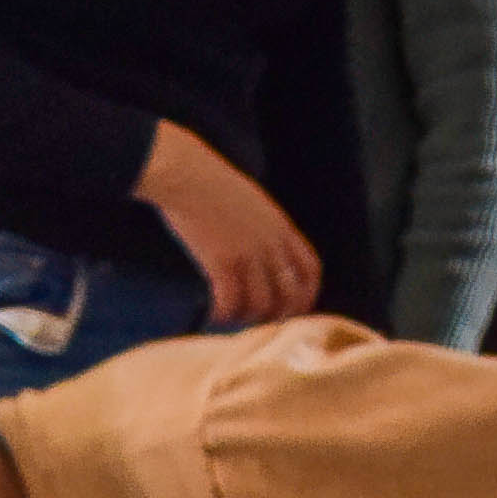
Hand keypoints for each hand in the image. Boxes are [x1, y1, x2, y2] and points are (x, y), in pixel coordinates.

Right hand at [136, 126, 320, 327]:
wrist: (186, 174)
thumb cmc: (210, 183)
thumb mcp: (251, 200)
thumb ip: (262, 223)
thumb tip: (257, 241)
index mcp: (280, 226)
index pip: (309, 268)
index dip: (306, 294)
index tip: (292, 307)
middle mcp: (270, 243)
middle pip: (289, 294)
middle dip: (277, 315)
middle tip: (258, 323)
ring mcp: (248, 253)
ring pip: (260, 304)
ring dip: (246, 317)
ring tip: (230, 318)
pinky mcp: (222, 261)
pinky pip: (230, 302)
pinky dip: (223, 315)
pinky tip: (212, 314)